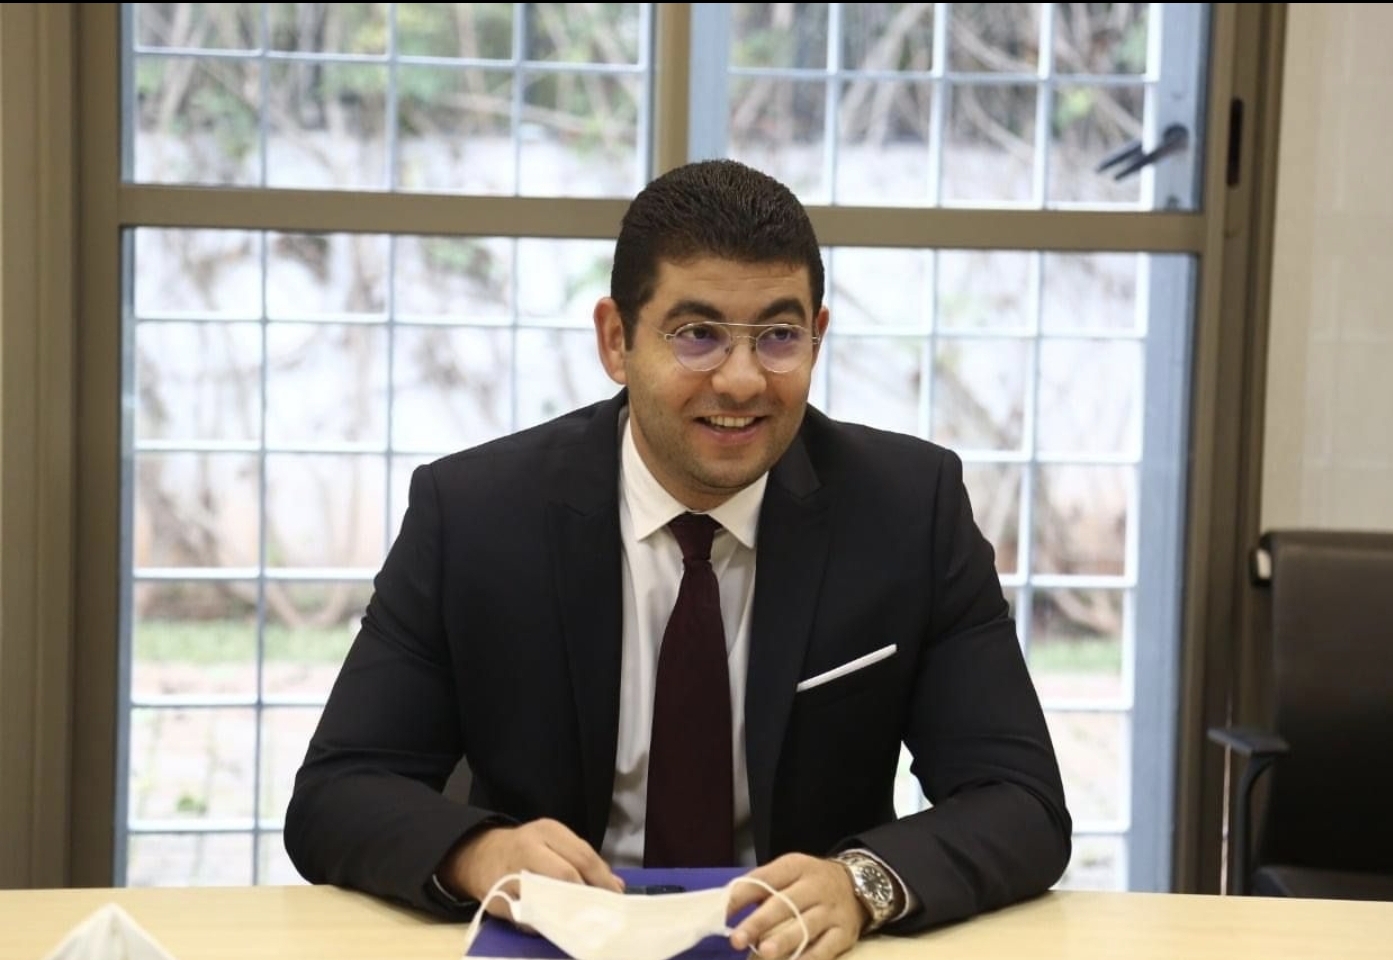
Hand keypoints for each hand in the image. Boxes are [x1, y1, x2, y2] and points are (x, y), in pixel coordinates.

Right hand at [439, 818, 623, 921]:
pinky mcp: (499, 900)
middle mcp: (528, 848)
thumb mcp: (555, 843)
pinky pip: (529, 918)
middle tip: (603, 912)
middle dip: (588, 896)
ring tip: (587, 922)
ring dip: (570, 913)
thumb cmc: (528, 849)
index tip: (617, 898)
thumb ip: (584, 861)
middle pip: (566, 875)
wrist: (480, 855)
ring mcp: (511, 875)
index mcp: (547, 831)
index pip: (583, 855)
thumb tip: (616, 886)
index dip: (603, 880)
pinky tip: (560, 928)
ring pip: (547, 898)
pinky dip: (547, 925)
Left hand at [726, 853, 867, 959]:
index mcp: (796, 866)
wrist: (857, 886)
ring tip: (763, 953)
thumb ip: (760, 886)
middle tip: (737, 940)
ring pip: (805, 927)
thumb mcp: (788, 872)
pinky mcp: (844, 934)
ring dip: (782, 942)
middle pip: (784, 904)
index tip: (721, 912)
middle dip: (759, 923)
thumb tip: (726, 905)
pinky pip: (825, 949)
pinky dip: (808, 959)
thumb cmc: (810, 882)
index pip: (765, 878)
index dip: (742, 896)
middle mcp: (815, 887)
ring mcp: (831, 911)